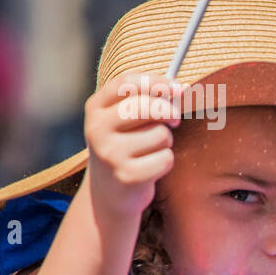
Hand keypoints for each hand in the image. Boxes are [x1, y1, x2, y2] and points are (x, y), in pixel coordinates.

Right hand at [84, 72, 182, 219]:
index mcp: (95, 107)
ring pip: (161, 134)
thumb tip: (179, 88)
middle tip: (175, 119)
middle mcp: (97, 128)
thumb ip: (144, 99)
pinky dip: (166, 161)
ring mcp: (110, 153)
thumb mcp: (123, 119)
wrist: (108, 191)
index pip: (127, 84)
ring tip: (152, 150)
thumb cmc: (125, 145)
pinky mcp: (127, 176)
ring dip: (166, 141)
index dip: (158, 82)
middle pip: (146, 106)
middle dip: (168, 111)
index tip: (181, 87)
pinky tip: (151, 167)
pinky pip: (166, 158)